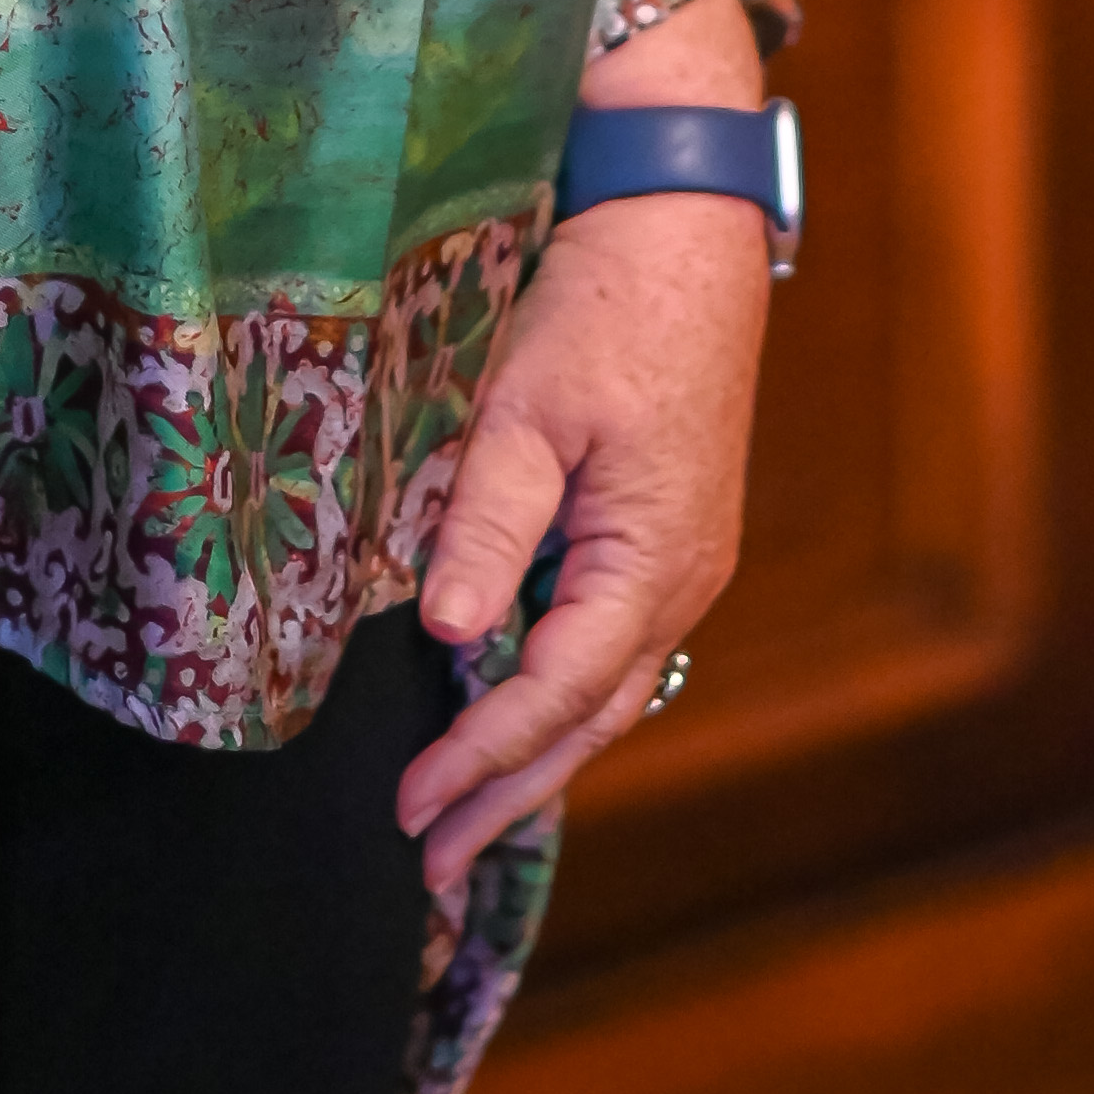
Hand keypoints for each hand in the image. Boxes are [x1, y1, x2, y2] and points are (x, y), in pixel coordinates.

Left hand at [398, 186, 769, 896]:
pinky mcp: (664, 534)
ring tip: (463, 825)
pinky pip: (612, 646)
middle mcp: (682, 579)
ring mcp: (681, 560)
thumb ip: (492, 521)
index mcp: (653, 559)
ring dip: (535, 759)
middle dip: (510, 796)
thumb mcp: (531, 405)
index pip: (557, 693)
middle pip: (591, 720)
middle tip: (430, 866)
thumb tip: (454, 636)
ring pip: (607, 692)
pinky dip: (560, 700)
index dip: (482, 759)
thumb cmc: (603, 305)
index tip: (412, 809)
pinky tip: (513, 719)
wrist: (680, 227)